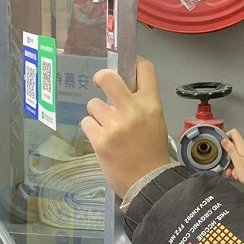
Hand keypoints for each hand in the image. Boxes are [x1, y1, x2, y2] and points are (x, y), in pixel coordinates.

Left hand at [81, 58, 170, 197]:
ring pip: (93, 104)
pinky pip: (87, 123)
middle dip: (100, 78)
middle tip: (100, 84)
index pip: (144, 69)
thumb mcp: (156, 120)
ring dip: (97, 114)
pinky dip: (92, 130)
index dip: (132, 61)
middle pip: (108, 77)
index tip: (125, 66)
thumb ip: (141, 103)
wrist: (149, 181)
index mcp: (151, 104)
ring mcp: (115, 124)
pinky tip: (102, 139)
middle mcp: (133, 109)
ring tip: (107, 127)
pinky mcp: (100, 139)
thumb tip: (122, 88)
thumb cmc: (152, 151)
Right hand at [221, 129, 243, 191]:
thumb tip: (224, 140)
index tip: (221, 145)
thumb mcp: (237, 161)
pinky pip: (241, 160)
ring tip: (234, 173)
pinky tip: (238, 174)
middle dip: (228, 156)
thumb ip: (230, 149)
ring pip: (236, 155)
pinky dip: (238, 167)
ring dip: (232, 164)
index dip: (226, 136)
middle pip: (233, 146)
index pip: (233, 132)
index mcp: (243, 145)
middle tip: (227, 165)